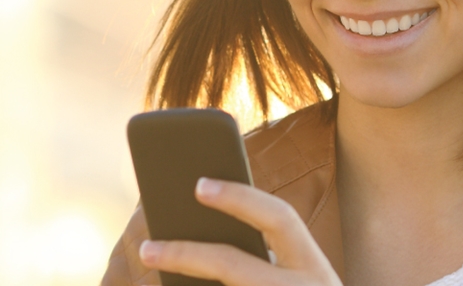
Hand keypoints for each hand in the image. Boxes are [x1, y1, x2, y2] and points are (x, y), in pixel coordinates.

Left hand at [137, 177, 341, 285]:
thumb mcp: (299, 282)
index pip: (279, 219)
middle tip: (147, 250)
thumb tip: (201, 228)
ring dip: (183, 282)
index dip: (240, 198)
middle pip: (232, 265)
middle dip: (186, 255)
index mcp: (315, 269)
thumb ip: (266, 260)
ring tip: (152, 273)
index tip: (198, 186)